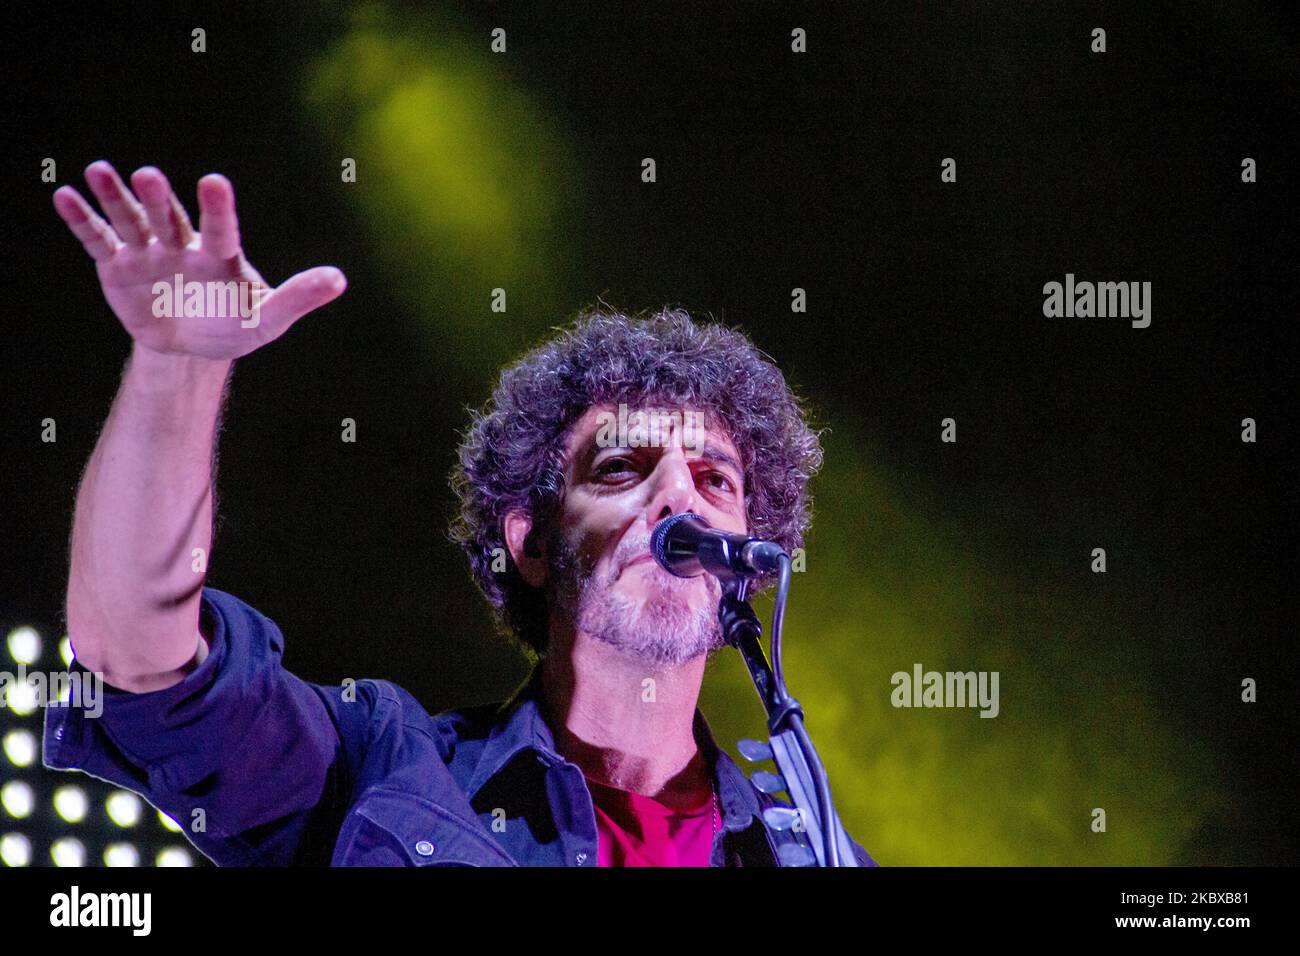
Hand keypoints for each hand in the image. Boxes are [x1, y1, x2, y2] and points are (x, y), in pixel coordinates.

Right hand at [54, 161, 345, 359]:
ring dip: (115, 197)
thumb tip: (340, 280)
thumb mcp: (268, 318)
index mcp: (220, 255)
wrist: (195, 345)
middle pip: (170, 218)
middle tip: (148, 174)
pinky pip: (98, 240)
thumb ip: (299, 298)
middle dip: (159, 198)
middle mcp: (182, 245)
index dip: (217, 209)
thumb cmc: (236, 324)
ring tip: (99, 170)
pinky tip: (64, 196)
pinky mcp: (118, 266)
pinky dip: (82, 221)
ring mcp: (149, 253)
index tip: (214, 182)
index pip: (221, 230)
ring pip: (132, 220)